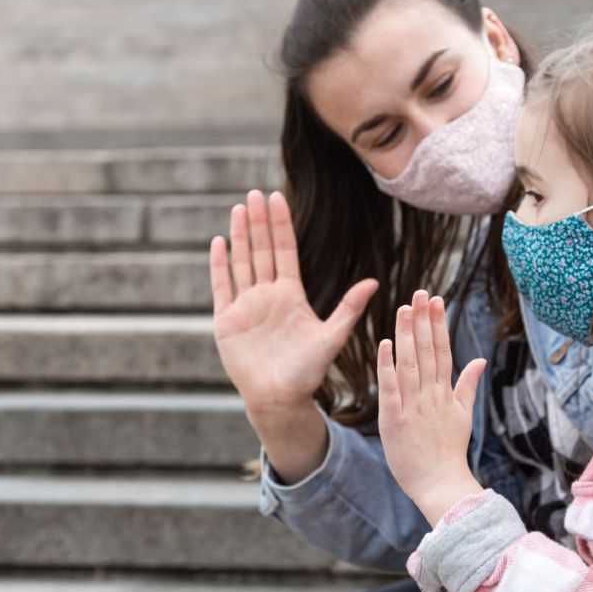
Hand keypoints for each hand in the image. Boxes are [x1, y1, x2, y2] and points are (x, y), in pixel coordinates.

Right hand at [209, 190, 378, 478]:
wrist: (279, 399)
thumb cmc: (307, 372)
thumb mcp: (332, 337)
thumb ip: (349, 308)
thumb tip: (374, 282)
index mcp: (291, 295)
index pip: (285, 251)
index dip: (281, 224)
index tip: (277, 197)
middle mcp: (267, 295)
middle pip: (261, 250)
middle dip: (259, 221)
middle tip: (255, 192)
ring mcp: (245, 306)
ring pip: (241, 262)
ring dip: (240, 235)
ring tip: (239, 208)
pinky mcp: (227, 321)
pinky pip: (221, 286)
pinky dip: (219, 265)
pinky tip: (219, 242)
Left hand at [377, 290, 484, 525]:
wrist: (441, 485)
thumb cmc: (449, 451)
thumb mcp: (463, 416)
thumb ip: (468, 385)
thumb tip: (480, 359)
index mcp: (445, 393)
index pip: (442, 350)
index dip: (438, 323)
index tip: (435, 300)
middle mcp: (431, 395)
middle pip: (426, 351)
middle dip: (423, 320)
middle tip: (420, 292)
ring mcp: (413, 407)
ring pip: (409, 364)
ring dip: (406, 334)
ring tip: (404, 308)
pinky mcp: (394, 421)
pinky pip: (390, 389)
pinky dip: (387, 366)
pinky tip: (385, 343)